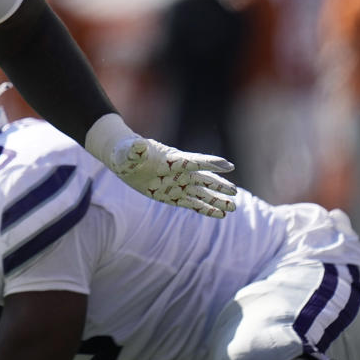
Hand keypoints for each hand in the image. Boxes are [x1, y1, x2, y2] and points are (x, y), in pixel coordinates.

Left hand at [86, 114, 235, 217]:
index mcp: (172, 159)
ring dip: (216, 200)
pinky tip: (220, 215)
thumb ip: (135, 150)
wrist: (125, 161)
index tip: (229, 166)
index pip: (194, 161)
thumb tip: (138, 144)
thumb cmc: (127, 153)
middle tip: (234, 191)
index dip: (210, 163)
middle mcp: (179, 172)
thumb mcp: (129, 152)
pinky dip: (206, 209)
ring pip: (202, 193)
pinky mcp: (173, 196)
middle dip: (218, 185)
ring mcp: (178, 185)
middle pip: (203, 178)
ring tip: (233, 207)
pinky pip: (193, 204)